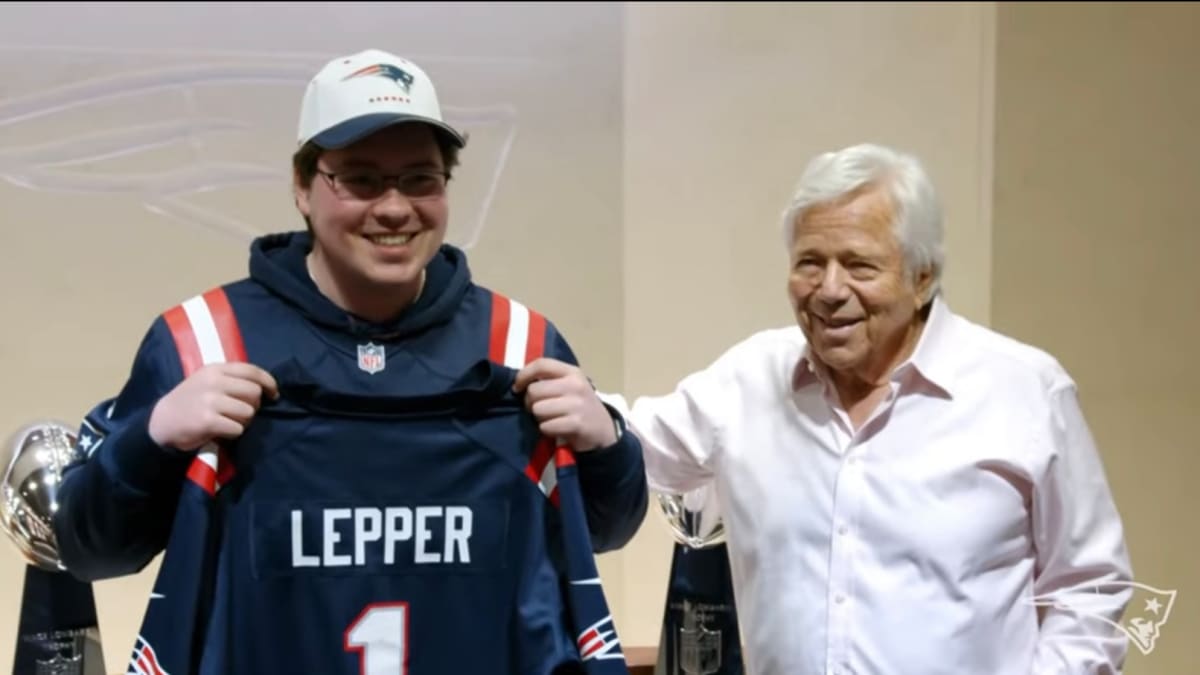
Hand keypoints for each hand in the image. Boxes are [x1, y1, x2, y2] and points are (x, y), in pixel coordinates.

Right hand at [148, 362, 278, 451]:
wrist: (162, 422)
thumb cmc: (191, 401)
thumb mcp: (208, 381)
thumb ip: (232, 379)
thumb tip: (265, 388)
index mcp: (215, 369)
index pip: (252, 371)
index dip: (269, 382)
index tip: (273, 394)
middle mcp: (214, 382)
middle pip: (254, 393)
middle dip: (253, 406)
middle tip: (241, 413)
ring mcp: (210, 401)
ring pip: (248, 412)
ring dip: (243, 421)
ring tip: (228, 422)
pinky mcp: (207, 421)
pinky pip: (238, 428)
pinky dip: (233, 433)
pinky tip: (220, 431)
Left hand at [513, 358, 617, 452]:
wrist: (602, 430)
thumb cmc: (579, 406)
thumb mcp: (569, 386)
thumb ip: (549, 380)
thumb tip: (519, 383)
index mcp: (572, 372)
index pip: (541, 364)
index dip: (523, 375)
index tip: (517, 388)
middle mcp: (575, 385)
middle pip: (534, 390)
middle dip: (530, 403)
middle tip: (539, 408)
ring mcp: (577, 404)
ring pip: (537, 409)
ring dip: (539, 418)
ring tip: (550, 418)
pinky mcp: (576, 423)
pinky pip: (545, 426)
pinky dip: (547, 430)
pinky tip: (557, 428)